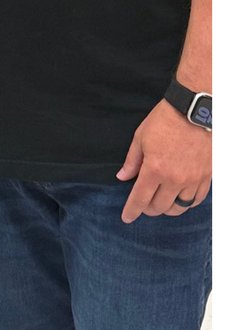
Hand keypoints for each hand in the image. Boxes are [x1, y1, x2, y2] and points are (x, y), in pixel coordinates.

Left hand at [116, 100, 210, 222]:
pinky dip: (187, 203)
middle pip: (160, 207)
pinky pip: (197, 200)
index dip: (132, 210)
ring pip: (180, 207)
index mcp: (155, 169)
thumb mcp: (140, 137)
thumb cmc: (164, 122)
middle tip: (143, 206)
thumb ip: (132, 161)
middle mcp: (175, 179)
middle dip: (149, 209)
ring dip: (168, 209)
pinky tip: (180, 200)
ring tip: (161, 204)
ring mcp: (193, 180)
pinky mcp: (207, 177)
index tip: (127, 218)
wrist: (194, 112)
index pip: (140, 198)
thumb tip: (123, 177)